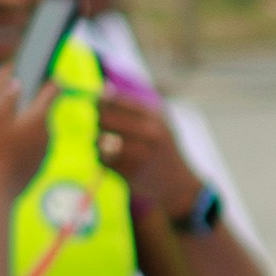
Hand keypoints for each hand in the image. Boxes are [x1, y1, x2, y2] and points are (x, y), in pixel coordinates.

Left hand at [96, 84, 190, 210]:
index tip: (96, 103)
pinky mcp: (130, 172)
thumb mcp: (159, 122)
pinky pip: (102, 159)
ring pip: (100, 140)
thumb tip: (102, 90)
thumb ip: (133, 106)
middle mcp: (149, 132)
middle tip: (98, 124)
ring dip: (97, 140)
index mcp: (155, 116)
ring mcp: (140, 153)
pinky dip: (102, 157)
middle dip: (97, 120)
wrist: (180, 186)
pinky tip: (111, 158)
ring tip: (105, 142)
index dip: (100, 101)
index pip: (116, 100)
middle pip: (104, 118)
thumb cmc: (164, 149)